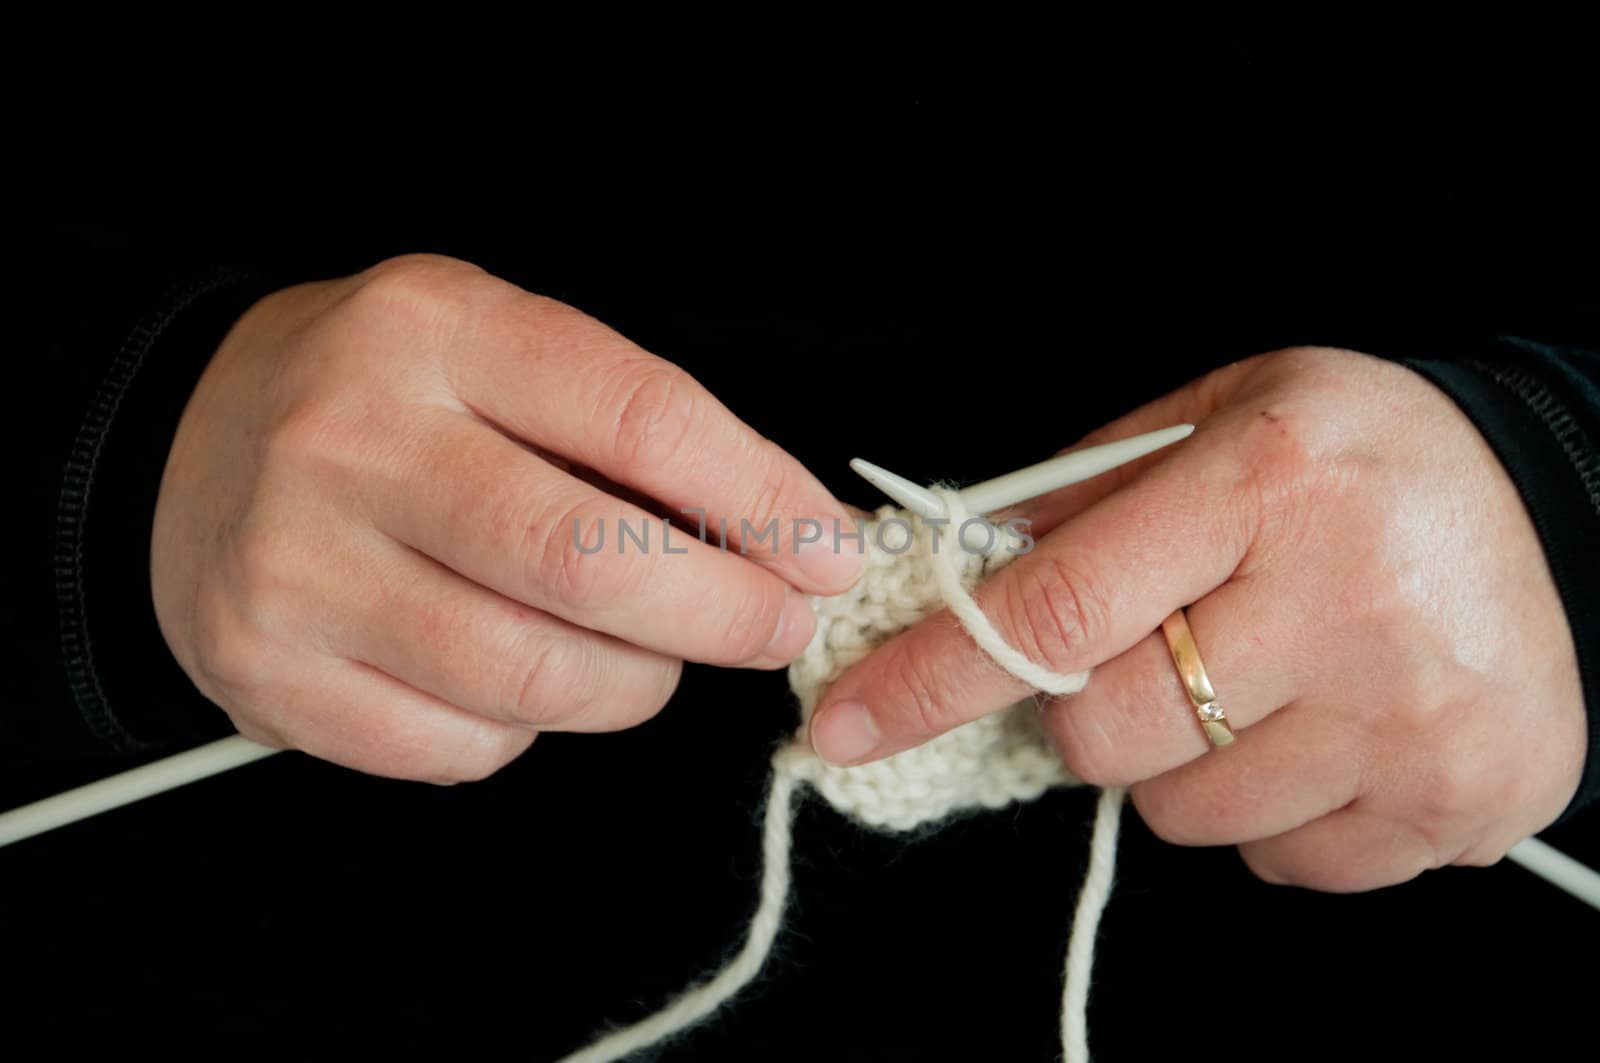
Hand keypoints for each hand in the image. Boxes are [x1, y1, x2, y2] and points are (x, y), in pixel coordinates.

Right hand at [152, 254, 859, 781]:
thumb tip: (785, 534)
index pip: (638, 418)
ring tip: (648, 654)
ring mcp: (299, 566)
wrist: (190, 445)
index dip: (760, 498)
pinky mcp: (270, 674)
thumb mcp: (496, 348)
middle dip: (725, 613)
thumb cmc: (391, 399)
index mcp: (434, 331)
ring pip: (535, 677)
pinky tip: (520, 677)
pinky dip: (528, 729)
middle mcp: (353, 442)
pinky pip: (463, 744)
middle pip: (588, 564)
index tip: (828, 549)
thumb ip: (626, 426)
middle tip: (777, 624)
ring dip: (636, 683)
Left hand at [808, 347, 1585, 889]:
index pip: (1052, 612)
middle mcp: (1348, 602)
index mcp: (1267, 481)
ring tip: (1263, 677)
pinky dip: (1272, 812)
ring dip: (1184, 762)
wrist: (1554, 511)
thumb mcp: (1214, 417)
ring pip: (1184, 815)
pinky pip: (1280, 864)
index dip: (930, 676)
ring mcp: (1412, 716)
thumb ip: (1075, 495)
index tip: (845, 718)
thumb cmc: (1351, 458)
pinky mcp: (1461, 801)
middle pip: (1104, 735)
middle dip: (1086, 709)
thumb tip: (946, 572)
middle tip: (1155, 647)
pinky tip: (1326, 726)